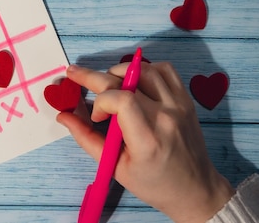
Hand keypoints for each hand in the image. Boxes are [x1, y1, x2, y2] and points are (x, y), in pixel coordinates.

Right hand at [57, 61, 234, 222]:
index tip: (97, 117)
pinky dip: (144, 69)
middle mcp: (166, 117)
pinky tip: (133, 82)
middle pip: (126, 79)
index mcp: (148, 140)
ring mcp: (179, 105)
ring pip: (144, 69)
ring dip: (119, 71)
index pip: (121, 100)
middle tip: (75, 74)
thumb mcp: (115, 167)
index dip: (101, 102)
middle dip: (94, 76)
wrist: (195, 190)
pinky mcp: (185, 100)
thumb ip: (87, 138)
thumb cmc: (154, 183)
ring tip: (108, 85)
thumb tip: (63, 115)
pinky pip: (165, 70)